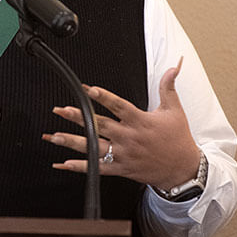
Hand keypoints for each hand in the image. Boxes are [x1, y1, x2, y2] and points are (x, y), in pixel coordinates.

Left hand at [44, 58, 199, 189]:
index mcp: (140, 121)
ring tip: (53, 136)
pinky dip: (80, 167)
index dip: (103, 97)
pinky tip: (63, 163)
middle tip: (60, 110)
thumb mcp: (175, 110)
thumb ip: (168, 87)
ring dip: (72, 142)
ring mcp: (123, 154)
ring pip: (94, 147)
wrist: (183, 170)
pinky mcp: (121, 168)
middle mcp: (129, 137)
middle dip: (79, 117)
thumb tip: (174, 66)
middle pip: (100, 125)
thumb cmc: (178, 138)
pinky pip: (98, 168)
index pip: (118, 106)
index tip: (87, 89)